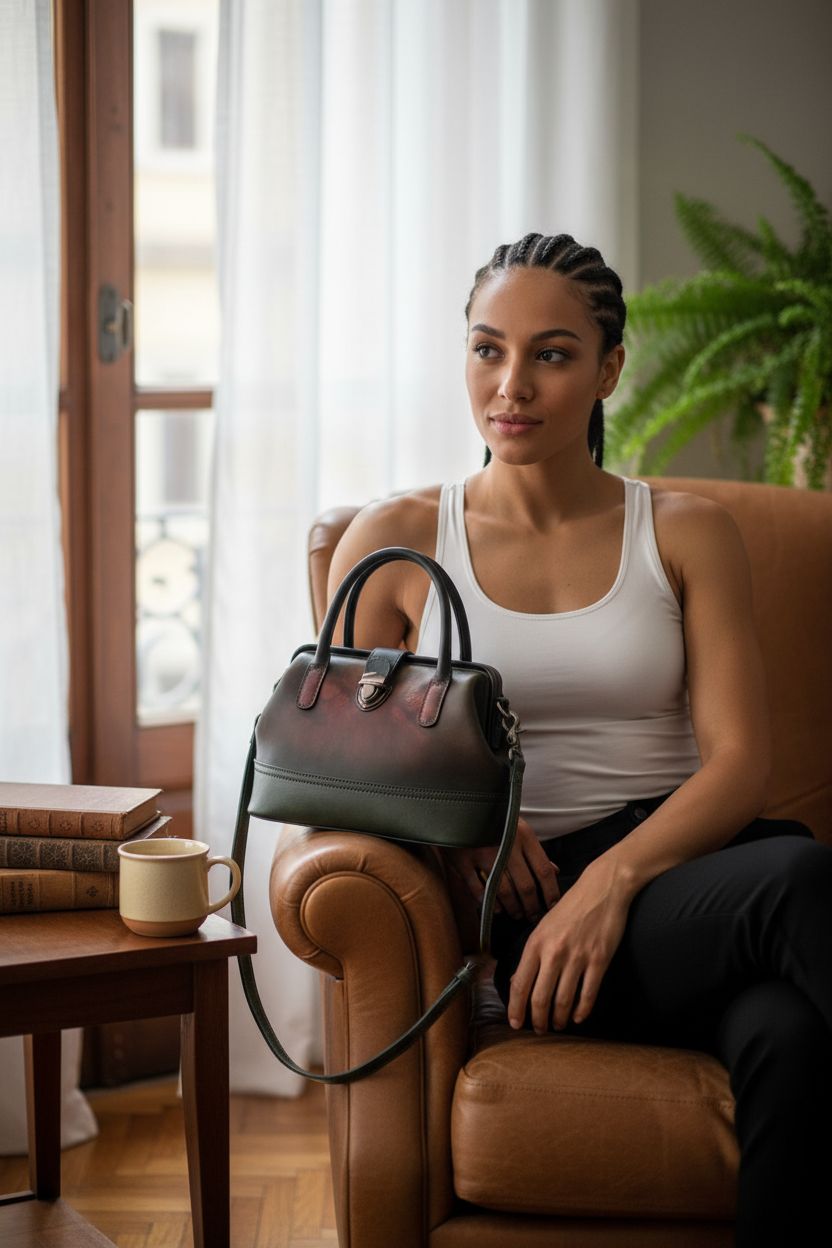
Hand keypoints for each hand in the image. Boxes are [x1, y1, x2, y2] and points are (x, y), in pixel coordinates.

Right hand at [445, 816, 560, 922]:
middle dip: (531, 906)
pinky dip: (489, 903)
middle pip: (525, 886)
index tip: (552, 905)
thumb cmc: (493, 818)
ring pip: (503, 891)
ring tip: (516, 914)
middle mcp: (506, 845)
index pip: (543, 870)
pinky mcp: (463, 860)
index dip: (550, 891)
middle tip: (532, 915)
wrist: (458, 804)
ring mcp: (483, 853)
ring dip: (513, 907)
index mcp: (523, 835)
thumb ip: (533, 850)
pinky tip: (496, 909)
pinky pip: (478, 889)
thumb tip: (554, 870)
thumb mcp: (517, 827)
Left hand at [507, 853, 633, 1032]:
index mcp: (536, 943)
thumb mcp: (544, 926)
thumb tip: (519, 981)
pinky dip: (582, 1010)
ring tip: (558, 1025)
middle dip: (538, 1020)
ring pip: (563, 1000)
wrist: (602, 888)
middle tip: (540, 1029)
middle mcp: (554, 952)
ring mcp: (577, 957)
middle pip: (540, 998)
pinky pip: (588, 993)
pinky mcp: (599, 960)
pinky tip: (578, 1017)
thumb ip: (532, 954)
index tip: (516, 1023)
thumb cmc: (571, 907)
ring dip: (559, 1018)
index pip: (520, 984)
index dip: (516, 1009)